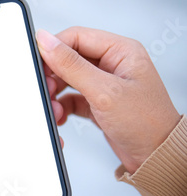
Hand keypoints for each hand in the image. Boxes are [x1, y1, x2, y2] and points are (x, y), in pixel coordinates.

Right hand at [36, 27, 180, 173]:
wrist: (156, 158)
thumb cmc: (146, 124)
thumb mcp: (104, 91)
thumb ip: (71, 65)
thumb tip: (45, 41)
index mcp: (120, 50)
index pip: (76, 37)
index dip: (54, 49)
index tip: (39, 65)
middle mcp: (112, 63)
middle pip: (69, 58)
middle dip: (54, 76)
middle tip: (46, 90)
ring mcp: (104, 83)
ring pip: (67, 79)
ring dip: (56, 94)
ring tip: (54, 108)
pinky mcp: (97, 102)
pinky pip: (70, 97)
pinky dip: (62, 107)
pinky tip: (61, 116)